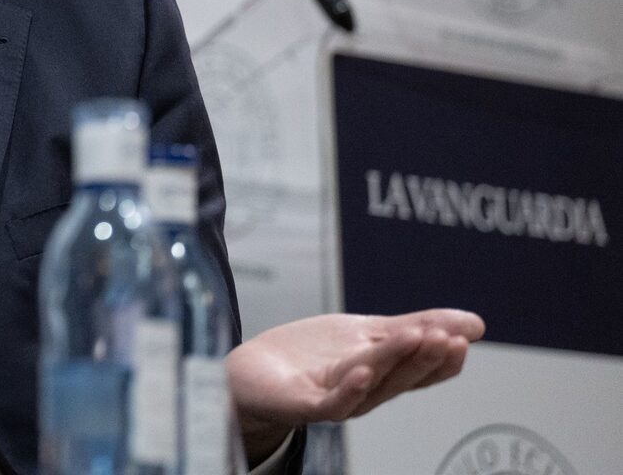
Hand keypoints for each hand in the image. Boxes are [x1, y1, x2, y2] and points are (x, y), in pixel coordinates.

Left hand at [226, 308, 484, 462]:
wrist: (253, 372)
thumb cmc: (313, 356)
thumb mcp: (367, 333)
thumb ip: (415, 327)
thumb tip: (476, 324)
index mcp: (383, 374)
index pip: (422, 370)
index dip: (444, 357)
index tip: (466, 334)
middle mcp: (366, 391)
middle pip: (402, 377)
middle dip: (426, 358)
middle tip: (448, 338)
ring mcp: (336, 398)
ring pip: (373, 384)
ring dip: (396, 363)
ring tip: (416, 338)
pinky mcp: (305, 404)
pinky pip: (332, 402)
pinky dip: (349, 389)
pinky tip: (363, 370)